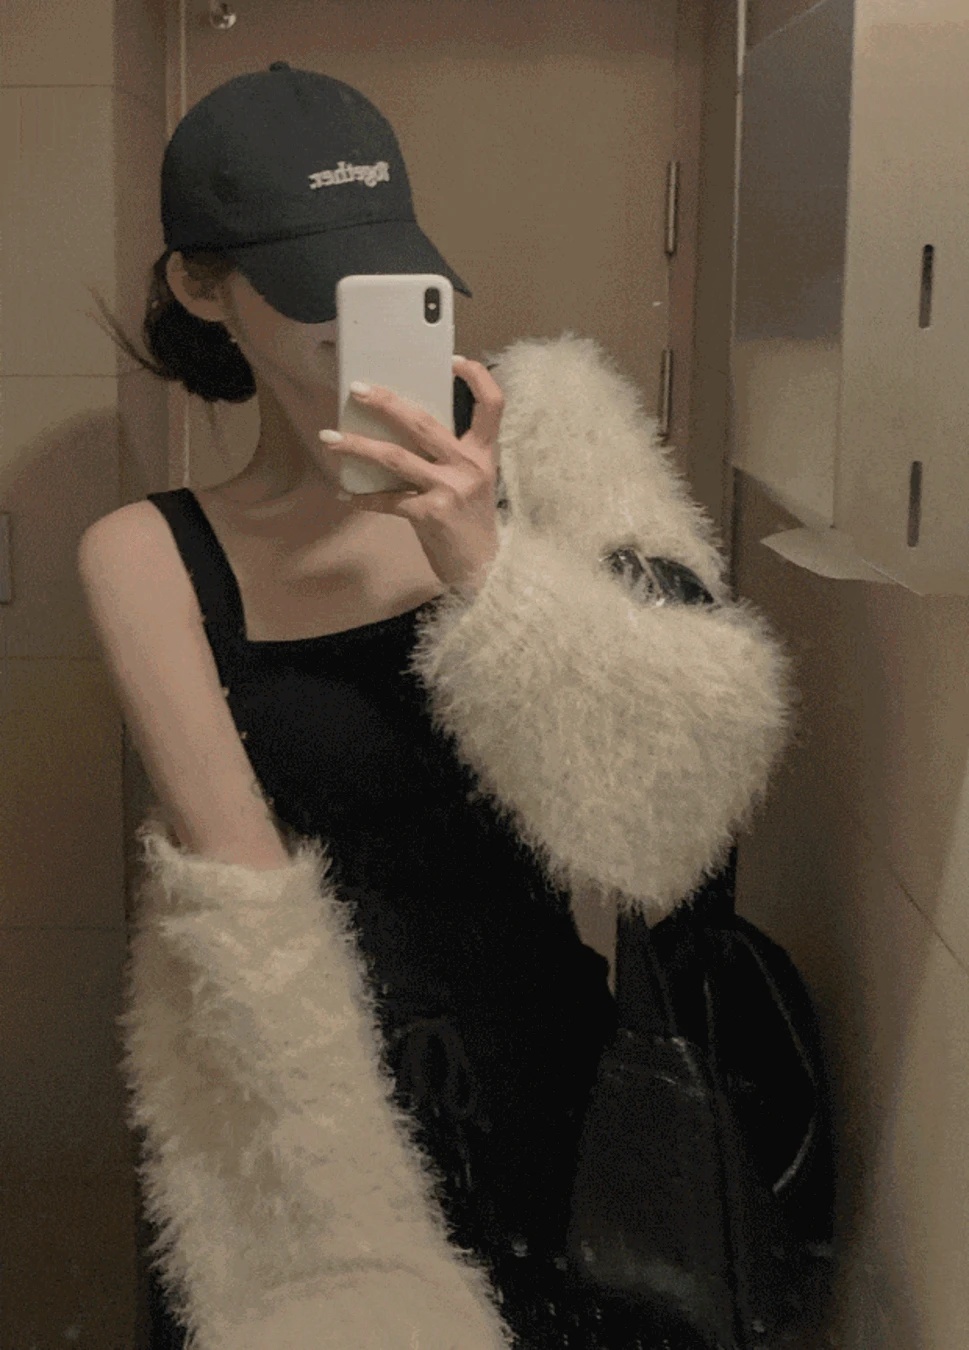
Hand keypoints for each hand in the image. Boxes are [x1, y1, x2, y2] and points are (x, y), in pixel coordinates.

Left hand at [318, 356, 502, 596]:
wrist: (483, 569)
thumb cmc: (471, 521)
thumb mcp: (473, 480)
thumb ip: (449, 453)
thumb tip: (403, 426)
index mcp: (484, 452)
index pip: (493, 403)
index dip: (476, 376)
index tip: (452, 360)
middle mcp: (469, 465)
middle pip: (423, 422)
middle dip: (386, 403)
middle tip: (357, 389)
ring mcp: (449, 488)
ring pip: (395, 457)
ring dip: (357, 446)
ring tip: (329, 437)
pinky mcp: (430, 514)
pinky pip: (388, 500)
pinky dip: (364, 498)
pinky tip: (345, 494)